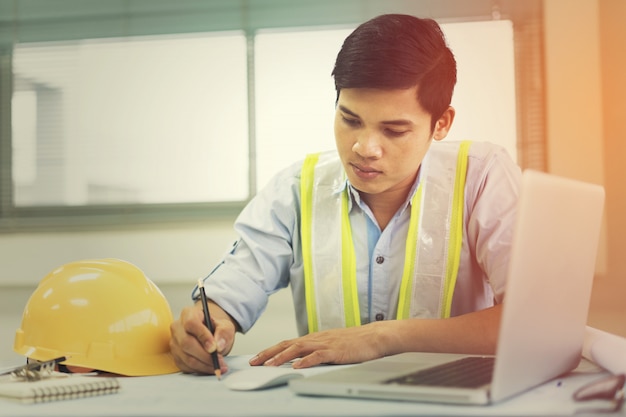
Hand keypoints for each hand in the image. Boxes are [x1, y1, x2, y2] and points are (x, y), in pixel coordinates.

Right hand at [169, 301, 236, 373]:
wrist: (211, 335)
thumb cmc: (216, 329)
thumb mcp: (225, 326)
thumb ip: (224, 333)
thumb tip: (219, 345)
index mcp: (189, 314)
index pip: (191, 323)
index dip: (202, 336)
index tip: (214, 347)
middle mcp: (178, 327)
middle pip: (186, 343)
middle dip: (205, 355)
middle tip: (219, 360)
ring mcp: (175, 343)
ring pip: (186, 357)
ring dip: (204, 365)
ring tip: (219, 366)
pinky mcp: (176, 356)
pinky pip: (186, 367)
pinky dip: (200, 369)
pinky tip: (210, 368)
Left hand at [249, 322, 389, 368]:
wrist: (374, 336)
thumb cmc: (355, 343)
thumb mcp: (331, 346)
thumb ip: (317, 351)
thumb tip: (302, 361)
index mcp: (314, 338)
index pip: (287, 343)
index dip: (271, 350)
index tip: (257, 358)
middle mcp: (316, 339)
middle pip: (287, 344)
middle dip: (269, 353)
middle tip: (254, 362)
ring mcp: (325, 344)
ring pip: (298, 348)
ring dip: (282, 357)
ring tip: (269, 365)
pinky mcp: (335, 350)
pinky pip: (317, 355)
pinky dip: (306, 361)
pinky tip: (296, 366)